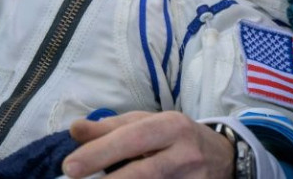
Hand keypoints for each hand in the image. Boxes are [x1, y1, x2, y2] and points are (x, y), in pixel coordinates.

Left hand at [61, 111, 233, 177]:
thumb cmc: (172, 136)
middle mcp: (185, 153)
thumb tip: (74, 129)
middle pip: (144, 171)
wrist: (223, 155)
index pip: (130, 139)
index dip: (99, 152)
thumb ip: (109, 127)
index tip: (69, 166)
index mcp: (170, 125)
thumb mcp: (145, 123)